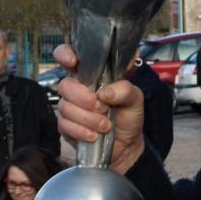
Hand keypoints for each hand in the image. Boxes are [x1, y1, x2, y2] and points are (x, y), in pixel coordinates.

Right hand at [53, 44, 146, 173]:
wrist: (126, 145)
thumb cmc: (128, 116)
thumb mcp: (135, 99)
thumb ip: (125, 89)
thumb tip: (105, 93)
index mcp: (91, 75)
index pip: (69, 56)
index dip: (66, 54)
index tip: (72, 62)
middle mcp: (77, 89)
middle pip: (65, 85)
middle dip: (84, 99)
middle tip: (103, 108)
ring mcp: (69, 107)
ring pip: (65, 107)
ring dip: (88, 119)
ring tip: (105, 125)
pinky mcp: (65, 126)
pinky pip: (65, 125)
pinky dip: (82, 131)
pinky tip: (95, 135)